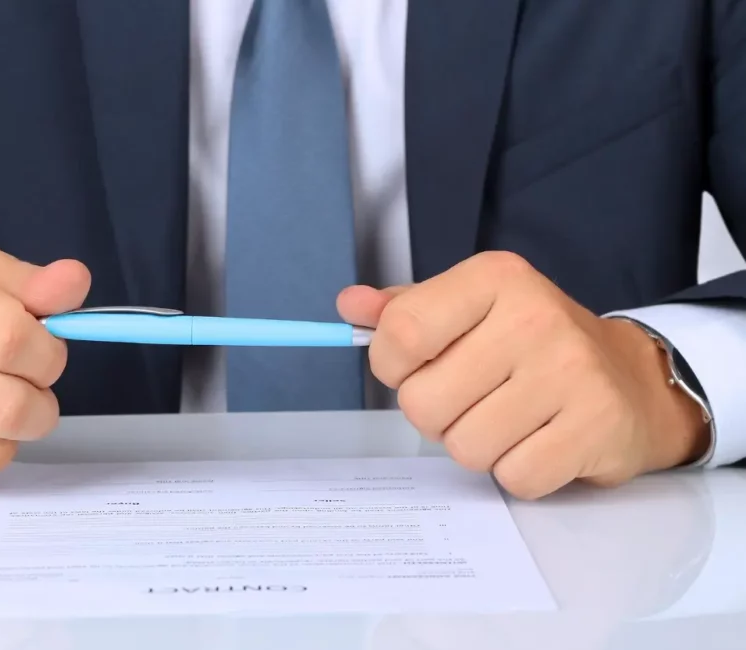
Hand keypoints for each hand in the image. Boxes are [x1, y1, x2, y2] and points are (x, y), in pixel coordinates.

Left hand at [337, 251, 709, 498]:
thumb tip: (349, 305)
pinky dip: (517, 470)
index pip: (401, 334)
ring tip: (510, 418)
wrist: (629, 378)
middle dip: (436, 414)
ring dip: (477, 444)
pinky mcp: (595, 427)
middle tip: (474, 397)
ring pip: (464, 448)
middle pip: (423, 404)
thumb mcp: (468, 309)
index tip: (417, 366)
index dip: (392, 366)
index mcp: (494, 277)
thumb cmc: (529, 344)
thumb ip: (404, 310)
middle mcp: (535, 317)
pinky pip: (513, 476)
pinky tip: (540, 439)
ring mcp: (571, 372)